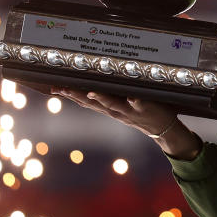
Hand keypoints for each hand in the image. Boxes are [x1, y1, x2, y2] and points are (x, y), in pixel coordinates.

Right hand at [53, 87, 175, 133]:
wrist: (162, 129)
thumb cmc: (139, 113)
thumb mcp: (119, 108)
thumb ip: (106, 98)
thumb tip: (91, 86)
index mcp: (108, 109)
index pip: (85, 101)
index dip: (69, 95)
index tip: (53, 87)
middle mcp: (116, 110)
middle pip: (93, 103)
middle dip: (77, 95)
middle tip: (62, 88)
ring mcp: (130, 109)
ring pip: (114, 104)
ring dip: (102, 98)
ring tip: (91, 92)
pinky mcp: (146, 107)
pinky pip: (140, 103)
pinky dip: (135, 100)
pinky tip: (133, 96)